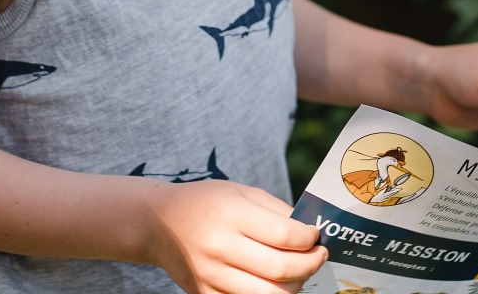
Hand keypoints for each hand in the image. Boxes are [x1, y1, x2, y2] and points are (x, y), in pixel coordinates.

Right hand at [143, 179, 325, 293]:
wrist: (159, 223)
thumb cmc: (207, 203)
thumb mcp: (242, 193)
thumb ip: (277, 212)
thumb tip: (310, 233)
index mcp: (230, 215)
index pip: (283, 234)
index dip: (308, 238)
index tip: (315, 236)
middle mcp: (219, 247)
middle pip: (279, 269)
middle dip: (310, 265)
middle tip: (319, 256)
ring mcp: (210, 276)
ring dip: (294, 286)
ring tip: (300, 272)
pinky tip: (276, 283)